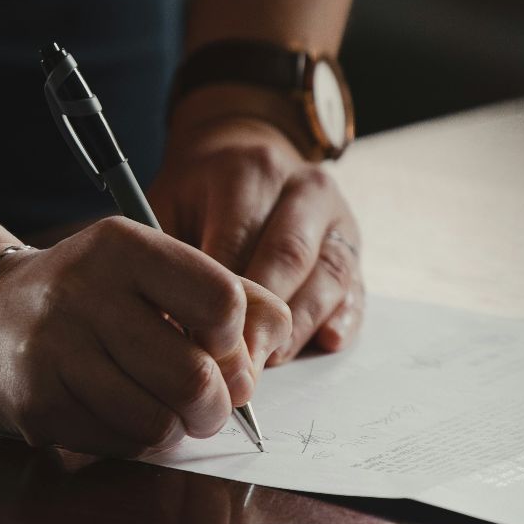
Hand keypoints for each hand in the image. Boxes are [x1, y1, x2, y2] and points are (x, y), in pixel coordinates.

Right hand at [0, 217, 290, 456]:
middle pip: (196, 377)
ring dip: (176, 428)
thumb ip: (226, 293)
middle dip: (216, 405)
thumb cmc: (89, 296)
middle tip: (207, 403)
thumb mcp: (150, 269)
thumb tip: (272, 347)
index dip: (236, 340)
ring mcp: (55, 350)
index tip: (219, 346)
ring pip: (160, 422)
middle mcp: (84, 291)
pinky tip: (118, 413)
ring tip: (163, 408)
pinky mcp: (38, 403)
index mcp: (123, 246)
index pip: (222, 301)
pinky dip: (135, 441)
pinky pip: (121, 444)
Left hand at [149, 112, 364, 361]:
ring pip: (328, 275)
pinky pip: (356, 286)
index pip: (239, 240)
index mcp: (252, 171)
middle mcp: (304, 188)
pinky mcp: (354, 246)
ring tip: (269, 362)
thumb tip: (167, 325)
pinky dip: (344, 318)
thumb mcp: (169, 205)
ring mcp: (336, 217)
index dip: (220, 298)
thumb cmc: (197, 195)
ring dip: (299, 326)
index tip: (199, 343)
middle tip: (237, 366)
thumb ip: (168, 256)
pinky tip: (326, 341)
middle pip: (289, 258)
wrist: (243, 157)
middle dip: (263, 319)